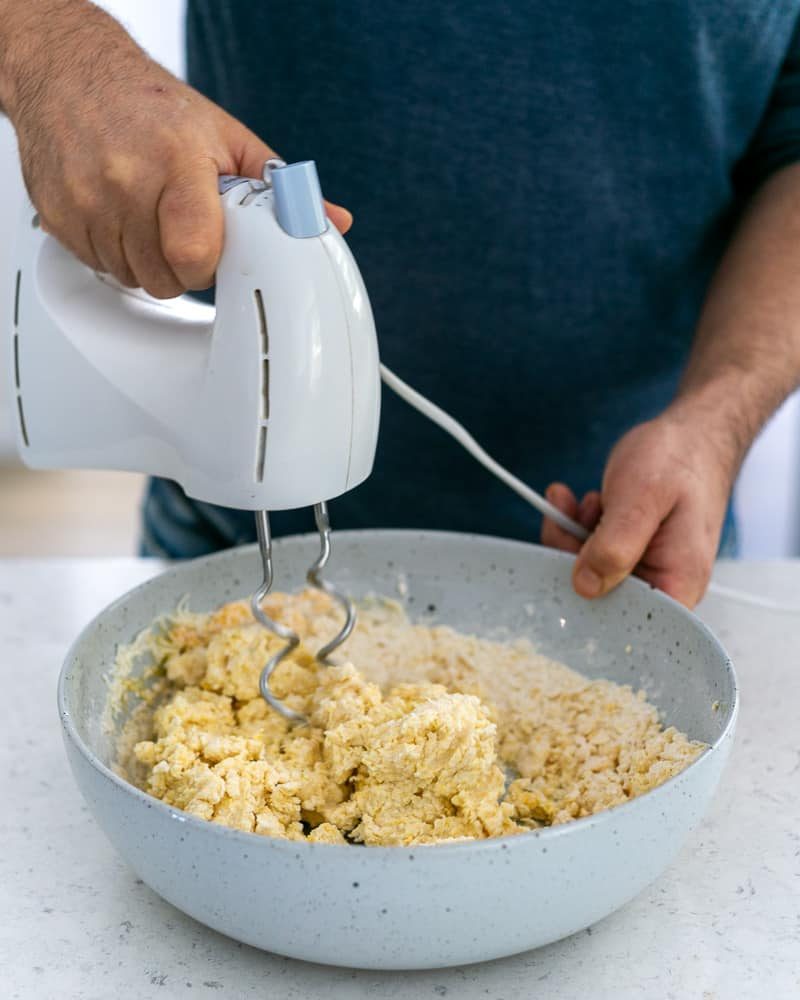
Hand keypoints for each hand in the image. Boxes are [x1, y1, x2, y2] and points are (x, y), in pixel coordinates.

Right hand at [2, 3, 350, 297]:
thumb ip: (280, 188)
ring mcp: (87, 201)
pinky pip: (101, 267)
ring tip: (153, 219)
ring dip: (150, 262)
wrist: (73, 75)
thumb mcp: (227, 138)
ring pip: (133, 278)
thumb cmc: (156, 108)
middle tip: (184, 231)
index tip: (214, 253)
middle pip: (165, 278)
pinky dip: (117, 254)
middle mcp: (126, 181)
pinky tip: (123, 218)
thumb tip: (333, 221)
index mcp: (177, 162)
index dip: (210, 266)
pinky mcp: (60, 217)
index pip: (196, 253)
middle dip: (183, 266)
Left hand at [541, 409, 736, 606]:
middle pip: (599, 597)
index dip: (589, 606)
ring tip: (583, 502)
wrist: (688, 436)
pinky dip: (575, 527)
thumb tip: (586, 586)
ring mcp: (640, 569)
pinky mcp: (624, 554)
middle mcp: (660, 584)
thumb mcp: (642, 497)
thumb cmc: (679, 461)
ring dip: (572, 536)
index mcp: (677, 584)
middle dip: (572, 557)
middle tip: (568, 517)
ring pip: (586, 573)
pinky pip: (587, 553)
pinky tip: (578, 502)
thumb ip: (616, 544)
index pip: (628, 625)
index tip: (565, 567)